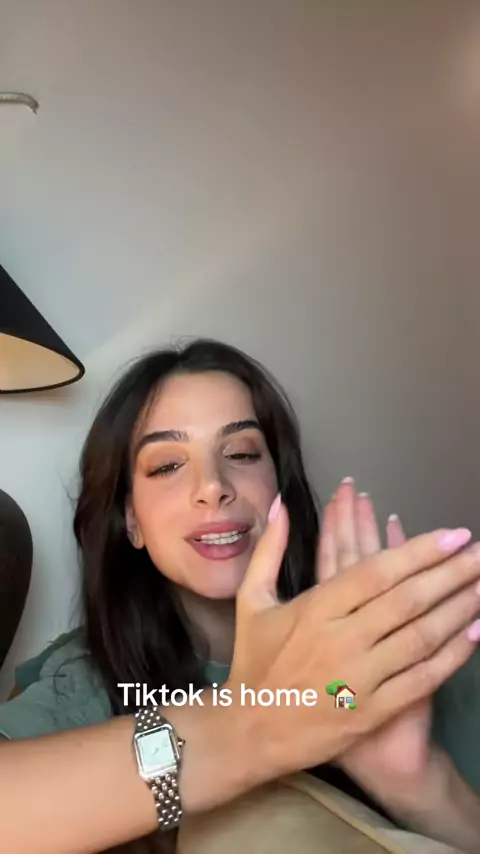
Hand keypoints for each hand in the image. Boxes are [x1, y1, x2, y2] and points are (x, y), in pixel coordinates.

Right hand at [228, 494, 479, 785]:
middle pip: (407, 600)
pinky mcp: (372, 712)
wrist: (251, 732)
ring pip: (420, 637)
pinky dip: (452, 655)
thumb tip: (282, 502)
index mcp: (315, 608)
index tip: (453, 535)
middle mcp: (341, 639)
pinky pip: (421, 679)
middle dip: (451, 573)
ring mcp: (359, 678)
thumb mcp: (251, 600)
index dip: (418, 551)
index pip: (375, 571)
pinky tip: (475, 633)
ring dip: (459, 609)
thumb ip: (269, 549)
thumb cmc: (255, 661)